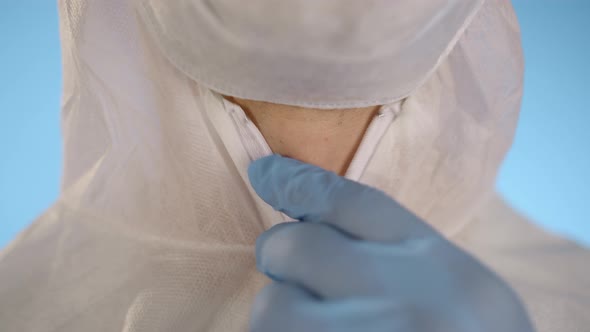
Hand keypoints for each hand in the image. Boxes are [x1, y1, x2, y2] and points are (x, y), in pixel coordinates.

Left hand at [248, 155, 533, 331]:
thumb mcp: (464, 295)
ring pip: (271, 309)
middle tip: (292, 268)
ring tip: (314, 326)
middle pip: (297, 245)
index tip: (263, 170)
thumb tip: (311, 219)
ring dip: (280, 315)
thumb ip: (402, 256)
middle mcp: (405, 302)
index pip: (354, 201)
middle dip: (282, 254)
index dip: (299, 180)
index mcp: (440, 269)